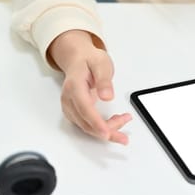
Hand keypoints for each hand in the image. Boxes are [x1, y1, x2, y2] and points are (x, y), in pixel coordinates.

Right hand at [48, 30, 131, 144]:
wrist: (77, 59)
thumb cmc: (89, 60)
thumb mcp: (101, 64)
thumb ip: (104, 80)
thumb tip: (107, 96)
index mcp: (74, 86)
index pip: (84, 108)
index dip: (96, 123)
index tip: (107, 133)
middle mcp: (69, 99)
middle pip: (86, 122)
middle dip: (107, 131)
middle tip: (124, 135)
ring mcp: (70, 107)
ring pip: (87, 127)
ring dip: (107, 129)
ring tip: (124, 119)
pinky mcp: (74, 112)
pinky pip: (87, 125)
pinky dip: (102, 127)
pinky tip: (114, 121)